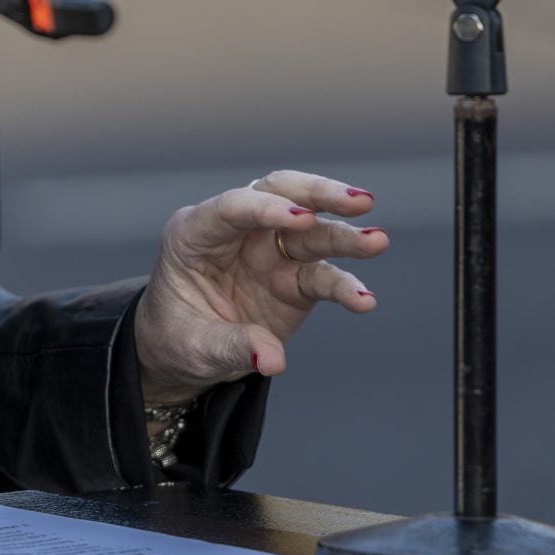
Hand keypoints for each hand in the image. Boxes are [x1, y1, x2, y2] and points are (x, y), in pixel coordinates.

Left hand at [135, 170, 388, 407]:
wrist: (185, 354)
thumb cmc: (176, 338)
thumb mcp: (193, 345)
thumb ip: (232, 345)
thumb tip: (272, 360)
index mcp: (194, 234)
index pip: (232, 207)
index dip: (266, 208)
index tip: (303, 219)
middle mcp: (235, 235)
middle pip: (280, 196)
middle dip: (319, 194)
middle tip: (358, 202)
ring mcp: (268, 254)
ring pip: (312, 231)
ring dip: (345, 234)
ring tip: (377, 241)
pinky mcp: (294, 281)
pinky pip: (323, 277)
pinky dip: (346, 286)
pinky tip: (364, 301)